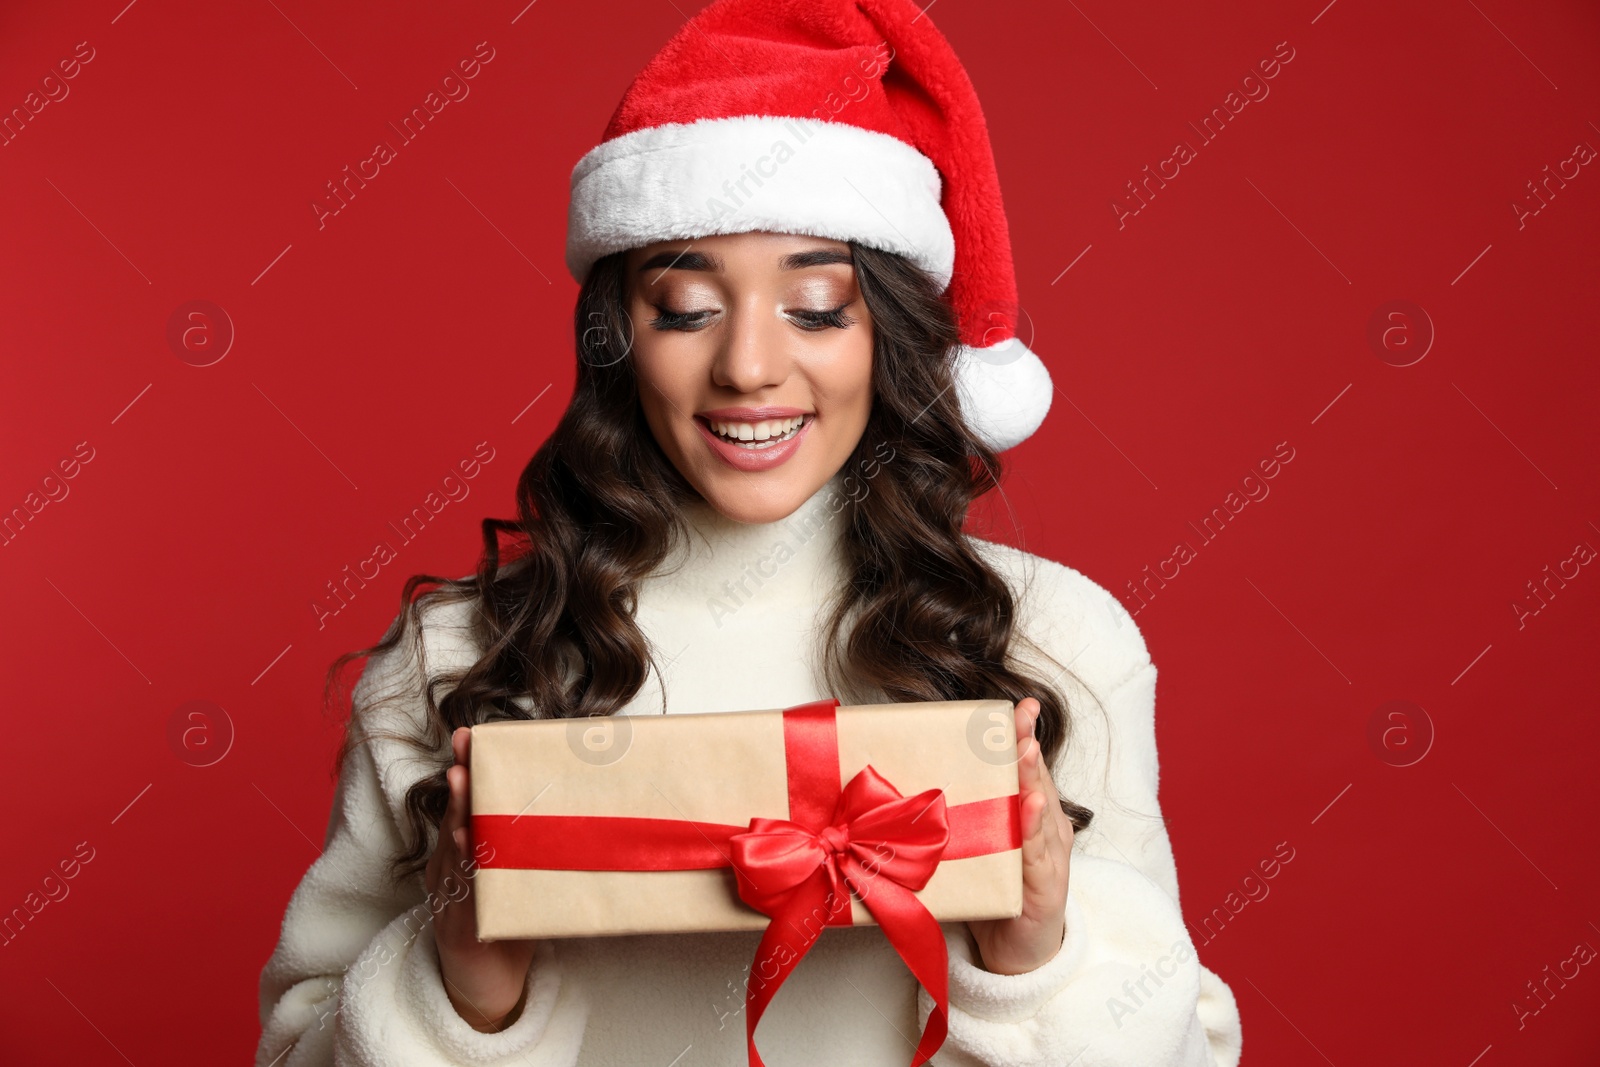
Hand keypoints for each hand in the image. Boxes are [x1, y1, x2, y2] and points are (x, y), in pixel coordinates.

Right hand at [427, 726, 539, 1031]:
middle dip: (461, 784)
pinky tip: (470, 850)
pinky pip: (464, 895)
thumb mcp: (518, 879)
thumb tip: (581, 810)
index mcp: (465, 853)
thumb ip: (534, 848)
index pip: (466, 805)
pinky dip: (467, 872)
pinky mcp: (458, 928)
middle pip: (454, 820)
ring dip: (459, 818)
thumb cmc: (505, 927)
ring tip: (462, 786)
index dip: (467, 769)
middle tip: (465, 751)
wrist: (483, 990)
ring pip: (455, 852)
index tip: (471, 735)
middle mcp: (451, 870)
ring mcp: (451, 898)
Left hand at [966, 698, 1071, 974]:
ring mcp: (1049, 854)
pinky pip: (1036, 852)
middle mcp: (1045, 827)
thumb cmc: (995, 895)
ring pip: (1039, 808)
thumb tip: (908, 786)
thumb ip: (960, 817)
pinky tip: (1033, 806)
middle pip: (1036, 778)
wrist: (1018, 954)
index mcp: (1029, 813)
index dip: (1023, 734)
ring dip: (1031, 778)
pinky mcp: (1046, 885)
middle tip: (1021, 714)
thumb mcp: (976, 847)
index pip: (1025, 766)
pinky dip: (1034, 828)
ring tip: (1025, 749)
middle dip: (1026, 744)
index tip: (1020, 704)